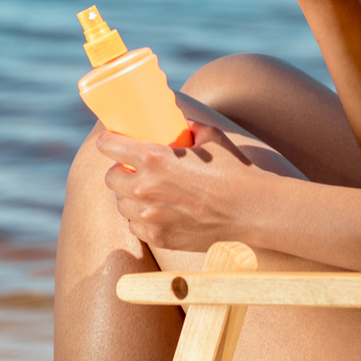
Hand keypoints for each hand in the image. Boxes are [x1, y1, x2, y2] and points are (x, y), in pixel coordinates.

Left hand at [95, 124, 271, 253]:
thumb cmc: (234, 171)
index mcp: (153, 158)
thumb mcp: (212, 138)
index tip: (113, 142)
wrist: (252, 210)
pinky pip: (135, 227)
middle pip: (110, 178)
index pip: (108, 145)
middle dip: (120, 171)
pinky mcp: (158, 237)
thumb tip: (179, 124)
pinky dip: (142, 219)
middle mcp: (144, 187)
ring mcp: (149, 216)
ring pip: (121, 204)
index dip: (109, 141)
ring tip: (149, 193)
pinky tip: (159, 212)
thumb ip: (189, 128)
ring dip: (130, 197)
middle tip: (135, 170)